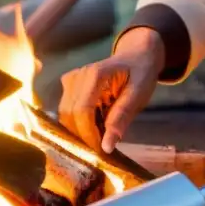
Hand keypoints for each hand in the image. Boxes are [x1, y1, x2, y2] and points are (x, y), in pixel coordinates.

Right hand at [58, 28, 163, 152]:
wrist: (136, 55)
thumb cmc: (140, 73)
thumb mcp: (139, 94)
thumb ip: (122, 117)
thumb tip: (106, 146)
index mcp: (96, 74)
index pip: (82, 111)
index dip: (88, 134)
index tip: (100, 150)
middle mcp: (78, 75)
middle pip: (69, 114)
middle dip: (82, 135)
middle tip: (101, 147)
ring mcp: (70, 79)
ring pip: (64, 115)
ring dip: (79, 130)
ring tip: (99, 136)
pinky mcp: (68, 85)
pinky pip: (66, 110)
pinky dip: (77, 122)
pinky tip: (94, 125)